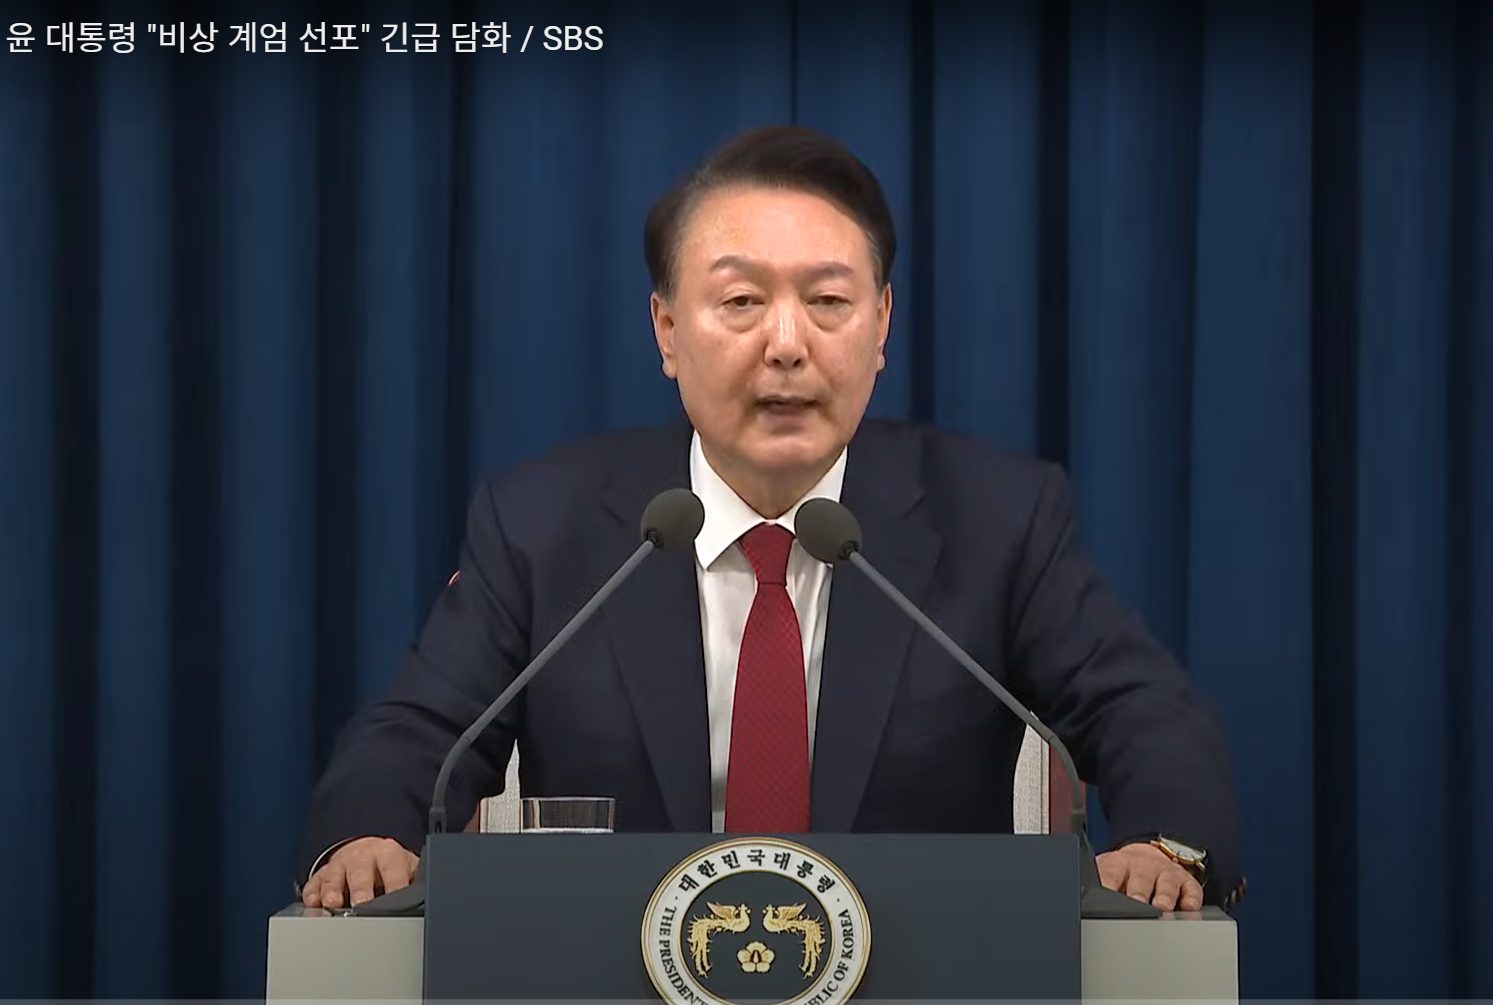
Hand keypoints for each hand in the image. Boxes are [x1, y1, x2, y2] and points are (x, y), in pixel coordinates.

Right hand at [301, 837, 418, 909]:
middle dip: (361, 889)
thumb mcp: (406, 870)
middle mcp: (363, 857)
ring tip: (333, 904)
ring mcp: (340, 865)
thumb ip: (413, 884)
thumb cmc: (389, 867)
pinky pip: (314, 885)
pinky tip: (314, 903)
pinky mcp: (321, 876)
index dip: (395, 886)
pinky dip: (313, 895)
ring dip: (333, 891)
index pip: (393, 869)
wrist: (366, 851)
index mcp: (388, 854)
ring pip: (334, 876)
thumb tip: (427, 903)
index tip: (395, 901)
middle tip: (362, 904)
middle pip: (361, 872)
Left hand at [1096, 843, 1202, 911]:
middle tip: (1136, 904)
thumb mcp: (1106, 873)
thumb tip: (1082, 904)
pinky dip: (1191, 900)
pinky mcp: (1187, 882)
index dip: (1108, 885)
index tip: (1107, 896)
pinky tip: (1188, 909)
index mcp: (1118, 864)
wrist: (1148, 855)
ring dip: (1164, 896)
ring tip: (1162, 908)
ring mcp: (1166, 873)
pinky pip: (1191, 891)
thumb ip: (1098, 886)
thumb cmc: (1123, 873)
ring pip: (1166, 884)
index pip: (1111, 874)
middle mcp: (1143, 866)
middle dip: (1138, 893)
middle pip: (1140, 880)